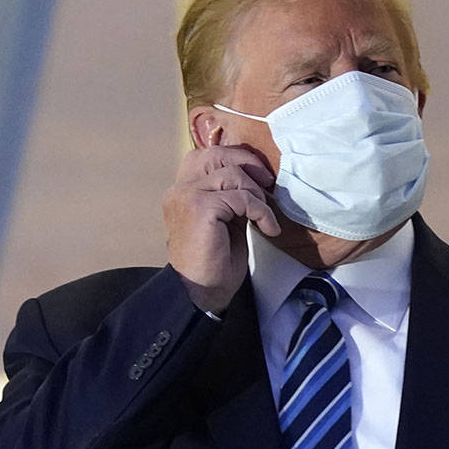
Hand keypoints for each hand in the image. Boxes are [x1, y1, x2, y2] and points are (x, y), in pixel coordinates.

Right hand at [163, 145, 280, 313]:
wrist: (201, 293)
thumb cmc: (214, 262)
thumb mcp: (226, 220)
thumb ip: (232, 197)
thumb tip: (258, 179)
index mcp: (183, 191)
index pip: (207, 155)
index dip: (236, 157)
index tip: (261, 176)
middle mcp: (179, 189)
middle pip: (216, 155)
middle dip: (247, 163)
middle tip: (268, 182)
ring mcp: (187, 196)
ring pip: (232, 174)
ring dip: (257, 195)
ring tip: (265, 218)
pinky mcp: (200, 207)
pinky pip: (241, 197)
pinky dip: (260, 212)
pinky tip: (267, 229)